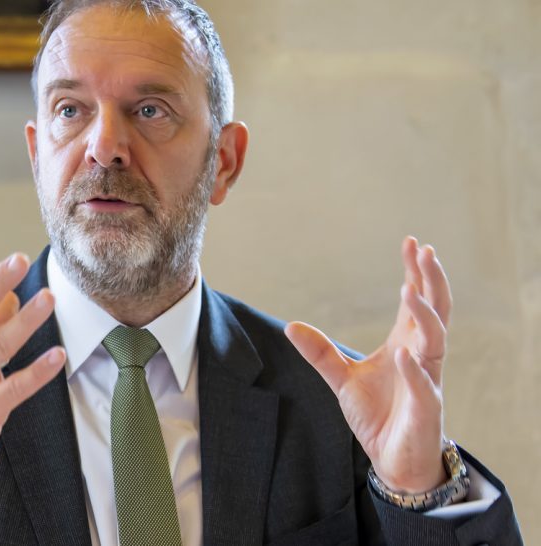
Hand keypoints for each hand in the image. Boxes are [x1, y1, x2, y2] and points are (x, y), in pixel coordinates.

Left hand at [284, 236, 450, 492]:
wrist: (393, 459)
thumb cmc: (377, 415)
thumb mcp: (343, 380)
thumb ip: (321, 353)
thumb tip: (291, 325)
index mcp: (405, 343)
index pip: (416, 300)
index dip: (416, 272)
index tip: (412, 242)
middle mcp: (422, 355)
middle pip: (436, 309)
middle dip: (431, 280)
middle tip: (426, 251)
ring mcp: (426, 380)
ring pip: (435, 339)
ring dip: (423, 314)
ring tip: (407, 289)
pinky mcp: (425, 408)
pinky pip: (423, 385)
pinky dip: (414, 369)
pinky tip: (404, 352)